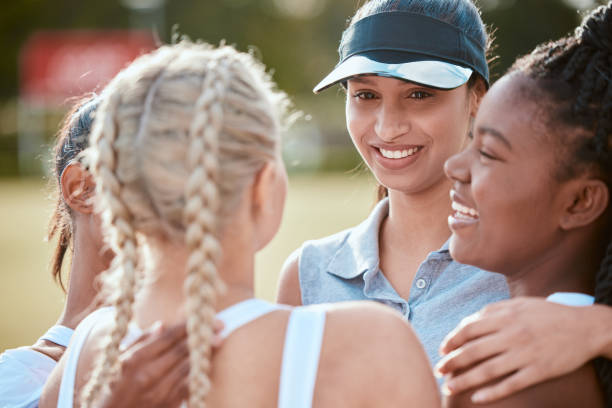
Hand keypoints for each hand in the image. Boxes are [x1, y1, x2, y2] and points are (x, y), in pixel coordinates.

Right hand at [99, 318, 224, 407]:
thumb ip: (141, 341)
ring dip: (205, 353)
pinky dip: (199, 372)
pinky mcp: (168, 406)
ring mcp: (159, 392)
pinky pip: (189, 385)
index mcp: (135, 360)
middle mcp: (147, 375)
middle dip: (203, 336)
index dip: (188, 325)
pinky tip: (206, 363)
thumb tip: (163, 326)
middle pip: (182, 351)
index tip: (204, 317)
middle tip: (220, 326)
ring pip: (189, 367)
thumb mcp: (120, 360)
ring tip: (217, 341)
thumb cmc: (115, 385)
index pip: (168, 337)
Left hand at [434, 297, 601, 403]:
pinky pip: (510, 384)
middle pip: (472, 351)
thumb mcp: (519, 304)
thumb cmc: (548, 314)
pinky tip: (477, 398)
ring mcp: (525, 354)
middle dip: (451, 362)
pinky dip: (492, 393)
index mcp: (505, 317)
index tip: (442, 350)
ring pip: (487, 370)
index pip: (468, 329)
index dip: (451, 340)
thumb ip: (492, 311)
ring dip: (464, 380)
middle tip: (438, 370)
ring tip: (449, 388)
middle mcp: (512, 335)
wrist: (586, 327)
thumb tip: (467, 321)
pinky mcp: (538, 371)